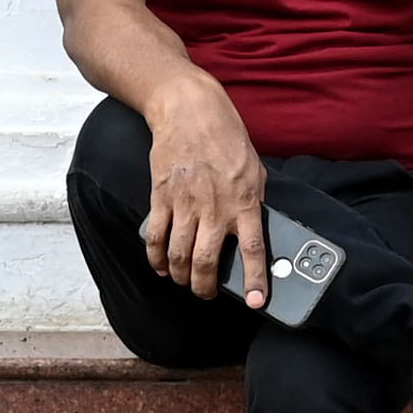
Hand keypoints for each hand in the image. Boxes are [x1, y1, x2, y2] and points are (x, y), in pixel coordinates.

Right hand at [142, 78, 269, 306]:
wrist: (189, 111)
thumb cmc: (226, 138)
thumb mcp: (255, 170)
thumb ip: (253, 203)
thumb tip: (253, 232)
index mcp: (244, 202)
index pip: (253, 250)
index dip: (255, 281)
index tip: (256, 302)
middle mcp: (215, 208)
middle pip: (206, 263)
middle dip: (205, 287)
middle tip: (207, 292)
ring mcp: (185, 204)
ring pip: (179, 256)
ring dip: (180, 276)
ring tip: (183, 280)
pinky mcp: (161, 197)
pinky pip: (155, 237)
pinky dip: (156, 257)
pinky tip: (160, 265)